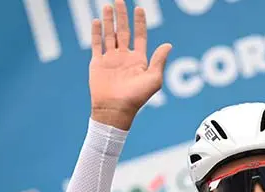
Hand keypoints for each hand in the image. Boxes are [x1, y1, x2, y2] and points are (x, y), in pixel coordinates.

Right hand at [89, 0, 171, 129]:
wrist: (116, 109)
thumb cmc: (137, 97)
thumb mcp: (154, 79)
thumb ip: (159, 61)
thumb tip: (168, 45)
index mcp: (139, 60)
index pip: (139, 36)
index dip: (139, 22)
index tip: (139, 8)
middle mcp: (124, 57)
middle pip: (123, 31)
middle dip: (122, 16)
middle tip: (119, 0)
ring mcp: (111, 59)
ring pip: (109, 35)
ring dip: (108, 20)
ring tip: (107, 6)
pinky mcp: (98, 63)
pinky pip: (96, 44)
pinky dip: (96, 32)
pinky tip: (96, 21)